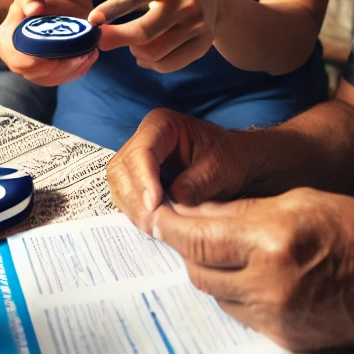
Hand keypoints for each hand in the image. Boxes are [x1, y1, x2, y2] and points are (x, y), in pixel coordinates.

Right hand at [0, 0, 98, 85]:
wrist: (48, 10)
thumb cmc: (37, 1)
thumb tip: (35, 9)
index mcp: (6, 41)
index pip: (21, 59)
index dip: (41, 60)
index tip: (65, 50)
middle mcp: (14, 60)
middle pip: (37, 73)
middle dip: (62, 66)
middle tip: (85, 53)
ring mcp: (28, 71)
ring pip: (50, 79)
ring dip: (72, 70)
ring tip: (90, 54)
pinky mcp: (43, 76)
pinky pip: (58, 80)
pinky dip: (75, 72)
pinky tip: (87, 59)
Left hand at [91, 0, 218, 71]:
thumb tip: (97, 23)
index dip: (112, 10)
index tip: (93, 20)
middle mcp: (185, 4)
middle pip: (143, 33)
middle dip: (117, 39)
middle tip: (103, 41)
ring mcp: (197, 26)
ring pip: (154, 53)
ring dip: (135, 52)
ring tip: (132, 44)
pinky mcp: (203, 44)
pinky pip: (168, 65)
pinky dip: (151, 63)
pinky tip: (146, 55)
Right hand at [107, 108, 259, 231]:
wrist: (234, 164)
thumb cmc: (228, 159)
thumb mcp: (219, 169)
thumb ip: (197, 184)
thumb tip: (174, 200)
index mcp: (162, 124)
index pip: (142, 150)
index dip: (144, 179)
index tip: (154, 206)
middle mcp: (144, 138)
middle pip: (123, 169)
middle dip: (136, 199)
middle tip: (155, 226)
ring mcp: (137, 159)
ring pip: (120, 185)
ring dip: (135, 209)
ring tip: (157, 228)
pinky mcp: (137, 179)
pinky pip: (126, 197)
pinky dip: (137, 213)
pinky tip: (155, 225)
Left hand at [152, 191, 353, 352]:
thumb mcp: (303, 198)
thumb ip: (246, 208)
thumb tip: (199, 211)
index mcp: (273, 238)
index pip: (198, 236)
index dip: (171, 223)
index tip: (159, 210)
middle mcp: (268, 282)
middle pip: (198, 269)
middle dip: (186, 246)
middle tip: (189, 225)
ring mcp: (276, 316)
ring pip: (215, 293)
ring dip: (210, 269)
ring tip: (222, 246)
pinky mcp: (284, 338)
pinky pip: (240, 313)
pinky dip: (234, 291)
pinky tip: (248, 271)